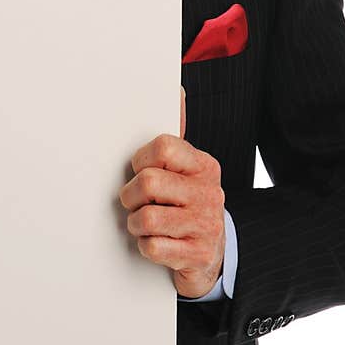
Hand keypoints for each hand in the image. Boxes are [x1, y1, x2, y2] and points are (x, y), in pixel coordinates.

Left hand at [118, 87, 225, 298]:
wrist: (213, 255)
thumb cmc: (188, 206)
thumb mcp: (186, 171)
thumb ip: (174, 139)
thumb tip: (177, 89)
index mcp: (204, 166)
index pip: (163, 147)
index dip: (141, 160)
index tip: (140, 170)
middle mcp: (209, 193)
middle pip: (148, 183)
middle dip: (131, 195)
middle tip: (135, 201)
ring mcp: (205, 225)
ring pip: (146, 218)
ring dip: (135, 224)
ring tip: (143, 224)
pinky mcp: (198, 255)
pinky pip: (153, 247)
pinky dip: (146, 247)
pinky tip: (156, 243)